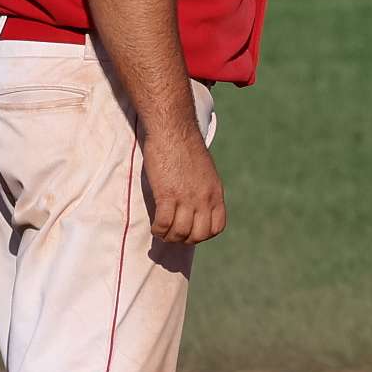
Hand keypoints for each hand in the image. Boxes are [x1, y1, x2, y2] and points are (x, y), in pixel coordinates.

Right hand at [141, 123, 225, 244]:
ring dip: (169, 237)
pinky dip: (158, 230)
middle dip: (185, 240)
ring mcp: (187, 198)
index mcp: (215, 193)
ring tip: (161, 232)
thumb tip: (196, 206)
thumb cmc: (184, 148)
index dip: (203, 235)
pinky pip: (164, 224)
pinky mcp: (167, 195)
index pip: (217, 227)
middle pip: (198, 235)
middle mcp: (204, 198)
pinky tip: (155, 227)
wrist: (173, 131)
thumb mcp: (204, 172)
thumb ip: (203, 190)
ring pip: (180, 233)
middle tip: (173, 234)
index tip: (190, 232)